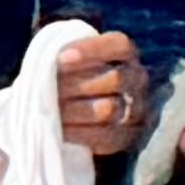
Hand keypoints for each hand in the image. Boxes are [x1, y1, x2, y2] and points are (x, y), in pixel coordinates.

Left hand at [53, 28, 144, 154]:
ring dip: (74, 110)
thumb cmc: (75, 81)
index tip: (60, 58)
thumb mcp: (73, 63)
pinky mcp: (128, 138)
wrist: (88, 116)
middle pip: (116, 79)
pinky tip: (61, 130)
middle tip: (46, 91)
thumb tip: (49, 64)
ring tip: (50, 111)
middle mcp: (138, 80)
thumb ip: (65, 59)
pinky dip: (79, 133)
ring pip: (109, 109)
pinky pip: (106, 136)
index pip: (119, 46)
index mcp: (127, 55)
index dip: (92, 50)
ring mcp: (138, 111)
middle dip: (76, 85)